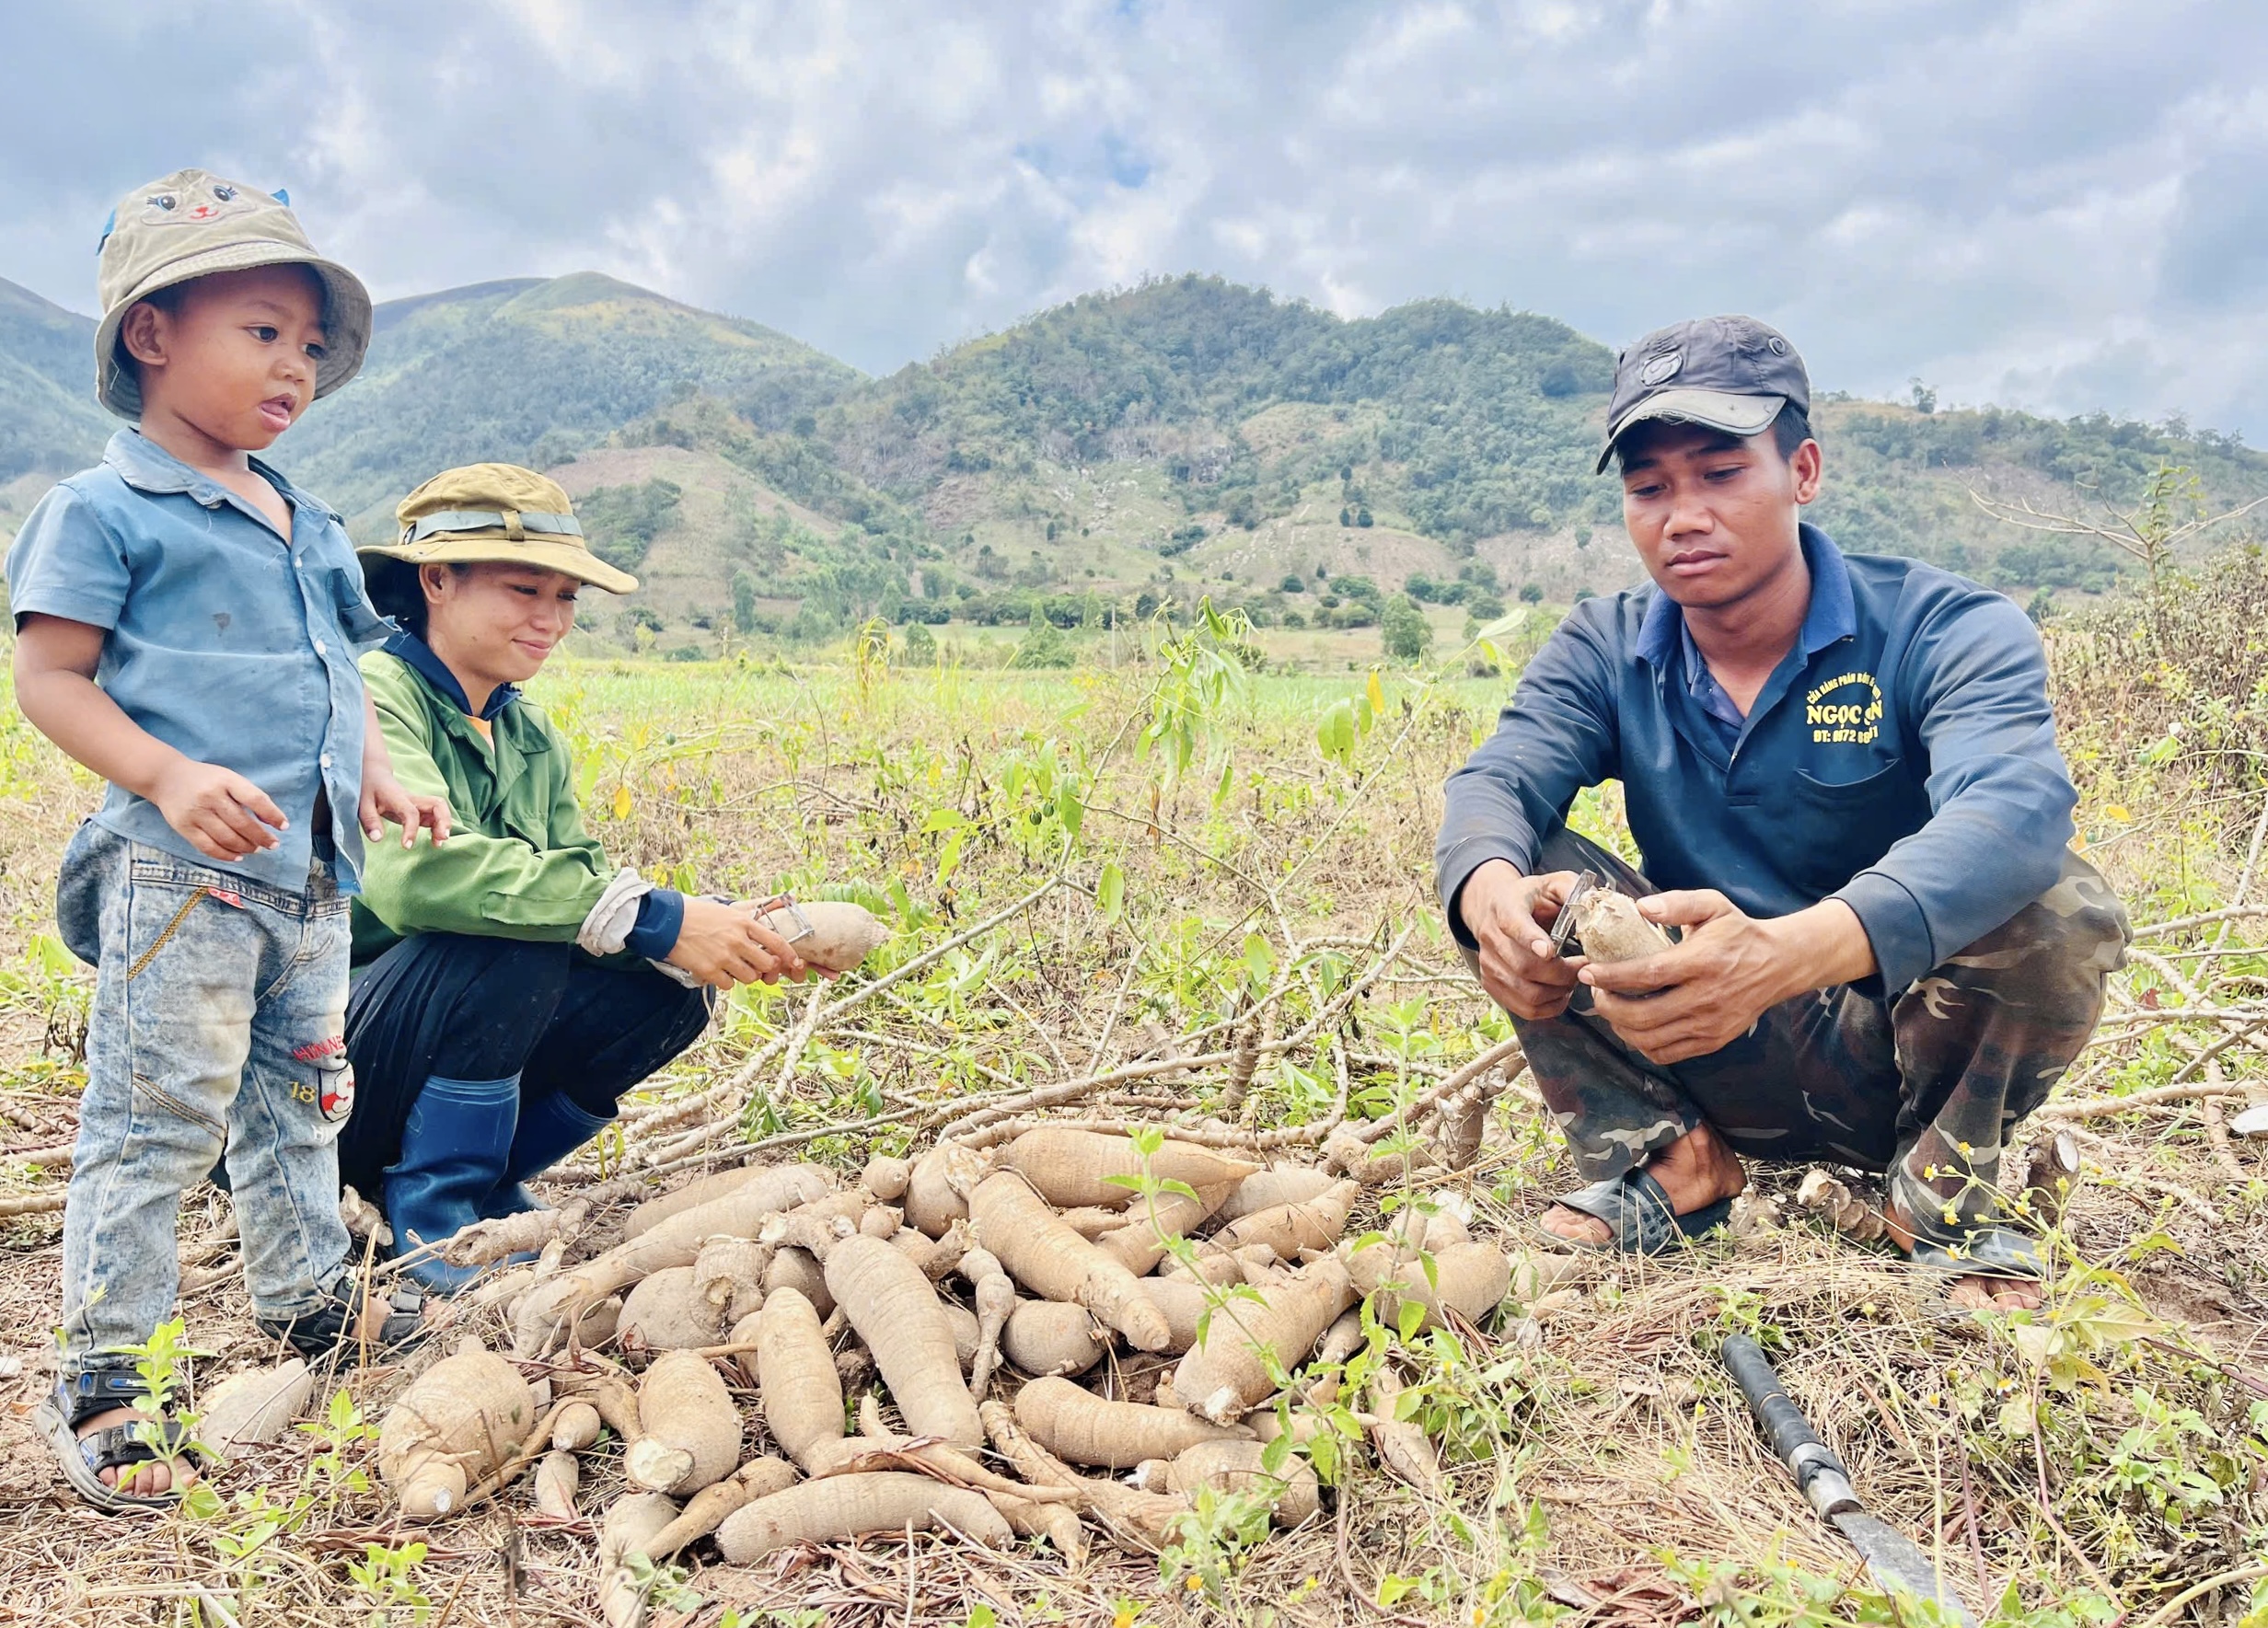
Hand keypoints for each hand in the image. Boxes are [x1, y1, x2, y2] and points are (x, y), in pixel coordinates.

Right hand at [153, 758, 286, 861]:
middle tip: (272, 844)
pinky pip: (208, 847)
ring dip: (246, 847)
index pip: (255, 799)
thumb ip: (247, 795)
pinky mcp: (184, 827)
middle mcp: (210, 796)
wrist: (166, 777)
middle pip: (242, 823)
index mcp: (226, 780)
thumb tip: (270, 821)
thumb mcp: (228, 778)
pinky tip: (238, 856)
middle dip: (261, 837)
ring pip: (226, 838)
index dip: (272, 814)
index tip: (284, 826)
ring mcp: (196, 813)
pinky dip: (226, 855)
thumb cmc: (206, 779)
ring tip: (256, 848)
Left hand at [360, 769, 451, 847]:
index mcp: (397, 798)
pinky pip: (435, 816)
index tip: (406, 846)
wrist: (374, 774)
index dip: (411, 830)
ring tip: (438, 843)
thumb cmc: (368, 789)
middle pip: (437, 805)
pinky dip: (439, 827)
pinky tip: (435, 840)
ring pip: (440, 809)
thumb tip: (377, 839)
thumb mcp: (362, 804)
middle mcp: (412, 799)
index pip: (410, 813)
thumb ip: (370, 821)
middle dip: (443, 821)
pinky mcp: (419, 809)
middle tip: (441, 838)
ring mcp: (418, 803)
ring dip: (444, 825)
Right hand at [665, 895, 810, 990]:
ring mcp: (724, 957)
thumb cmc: (698, 914)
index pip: (776, 941)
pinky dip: (725, 981)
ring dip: (744, 975)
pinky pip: (728, 985)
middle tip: (754, 965)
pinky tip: (717, 970)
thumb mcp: (728, 910)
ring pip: (749, 978)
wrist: (667, 922)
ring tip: (732, 966)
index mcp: (744, 922)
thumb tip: (785, 901)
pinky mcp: (710, 970)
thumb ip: (752, 914)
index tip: (793, 961)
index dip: (788, 955)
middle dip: (764, 968)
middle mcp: (737, 940)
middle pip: (767, 965)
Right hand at [1457, 860, 1583, 1019]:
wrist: (1494, 907)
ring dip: (1558, 993)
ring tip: (1572, 981)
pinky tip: (1560, 994)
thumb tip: (1593, 907)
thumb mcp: (1553, 883)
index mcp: (1506, 906)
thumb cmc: (1532, 897)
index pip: (1514, 924)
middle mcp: (1491, 936)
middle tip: (1583, 968)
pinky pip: (1522, 1008)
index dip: (1531, 940)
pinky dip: (1548, 1008)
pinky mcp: (1491, 983)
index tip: (1550, 952)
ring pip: (1526, 992)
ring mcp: (1489, 963)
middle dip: (1561, 974)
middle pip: (1524, 966)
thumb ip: (1574, 890)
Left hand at [1579, 892, 1872, 1064]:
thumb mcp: (1712, 905)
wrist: (1779, 964)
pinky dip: (1642, 1044)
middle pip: (1643, 1015)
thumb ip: (1677, 903)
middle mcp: (1705, 998)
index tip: (1588, 971)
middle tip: (1594, 992)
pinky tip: (1633, 1026)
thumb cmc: (1738, 932)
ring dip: (1620, 1027)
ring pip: (1650, 1040)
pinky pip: (1667, 1054)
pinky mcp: (1713, 1041)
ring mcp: (1710, 1025)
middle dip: (1608, 1006)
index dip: (1611, 976)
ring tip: (1610, 1008)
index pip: (1647, 975)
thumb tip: (1640, 907)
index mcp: (1702, 962)